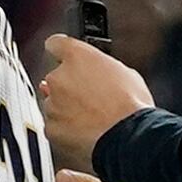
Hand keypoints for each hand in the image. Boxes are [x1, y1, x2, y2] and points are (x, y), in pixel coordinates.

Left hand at [36, 35, 153, 166]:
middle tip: (91, 96)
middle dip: (69, 86)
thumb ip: (102, 68)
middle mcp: (58, 78)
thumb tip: (99, 72)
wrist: (127, 137)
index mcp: (78, 58)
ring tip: (94, 116)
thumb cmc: (131, 105)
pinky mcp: (50, 127)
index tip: (61, 53)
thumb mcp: (125, 73)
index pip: (56, 43)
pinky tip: (87, 130)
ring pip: (54, 103)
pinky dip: (66, 127)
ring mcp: (52, 104)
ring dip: (67, 107)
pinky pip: (55, 124)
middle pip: (56, 78)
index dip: (60, 50)